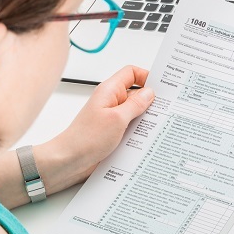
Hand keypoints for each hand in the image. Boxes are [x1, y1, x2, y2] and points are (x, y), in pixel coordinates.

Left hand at [43, 65, 154, 186]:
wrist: (69, 161)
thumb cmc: (85, 139)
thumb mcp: (117, 119)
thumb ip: (135, 104)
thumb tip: (149, 93)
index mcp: (109, 91)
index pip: (131, 73)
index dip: (147, 76)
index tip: (161, 87)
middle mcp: (110, 101)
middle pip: (135, 92)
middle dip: (150, 100)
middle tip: (164, 108)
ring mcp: (111, 116)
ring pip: (135, 111)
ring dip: (145, 118)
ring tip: (154, 125)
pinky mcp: (112, 131)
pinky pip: (130, 125)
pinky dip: (139, 130)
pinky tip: (144, 137)